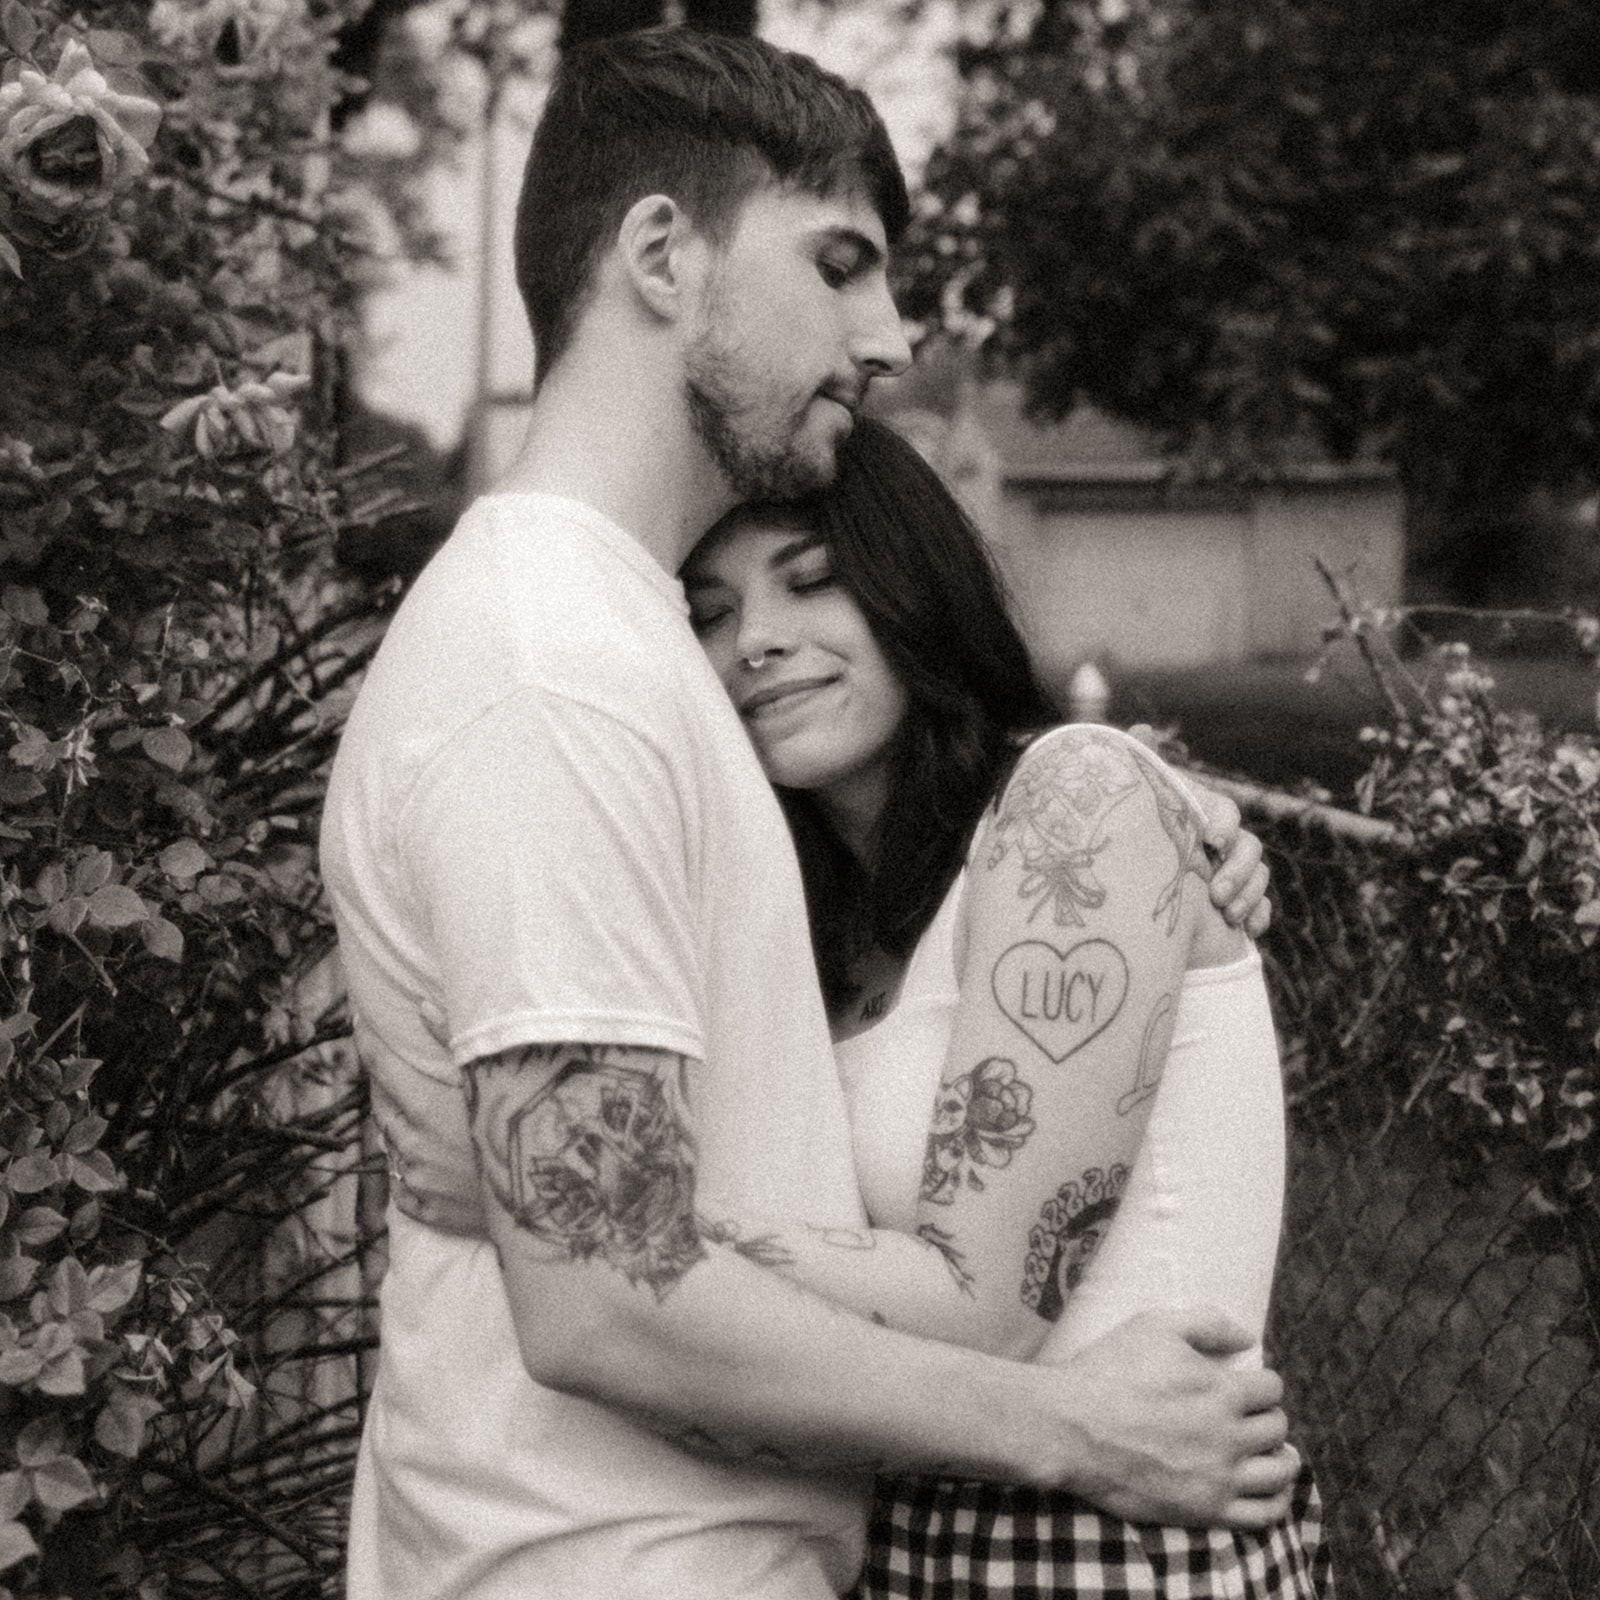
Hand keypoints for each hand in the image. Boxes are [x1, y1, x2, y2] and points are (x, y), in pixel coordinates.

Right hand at [1036, 1307, 1296, 1527]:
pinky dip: (1276, 1502)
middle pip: (1277, 1428)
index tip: (1250, 1386)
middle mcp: (1229, 1435)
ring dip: (1282, 1458)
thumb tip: (1248, 1337)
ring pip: (1280, 1472)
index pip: (1272, 1389)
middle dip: (1269, 1417)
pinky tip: (1268, 1491)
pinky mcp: (1205, 1509)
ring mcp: (1219, 1477)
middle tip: (1252, 1417)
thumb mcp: (1154, 1325)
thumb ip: (1207, 1323)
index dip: (1263, 1383)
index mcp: (1221, 1390)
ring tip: (1272, 1453)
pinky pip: (1262, 1515)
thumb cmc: (1109, 1371)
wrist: (1071, 1427)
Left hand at [1125, 725, 1271, 937]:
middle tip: (1217, 893)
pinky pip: (1262, 907)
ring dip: (1249, 895)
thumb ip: (1141, 767)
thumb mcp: (1136, 806)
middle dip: (1238, 869)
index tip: (1210, 841)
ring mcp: (1232, 872)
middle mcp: (1222, 842)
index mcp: (1201, 814)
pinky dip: (1259, 917)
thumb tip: (1141, 729)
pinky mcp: (1236, 902)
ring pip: (1259, 877)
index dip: (1223, 824)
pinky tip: (1249, 931)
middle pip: (1249, 847)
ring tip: (1228, 914)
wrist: (1128, 893)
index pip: (1225, 812)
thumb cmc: (1134, 838)